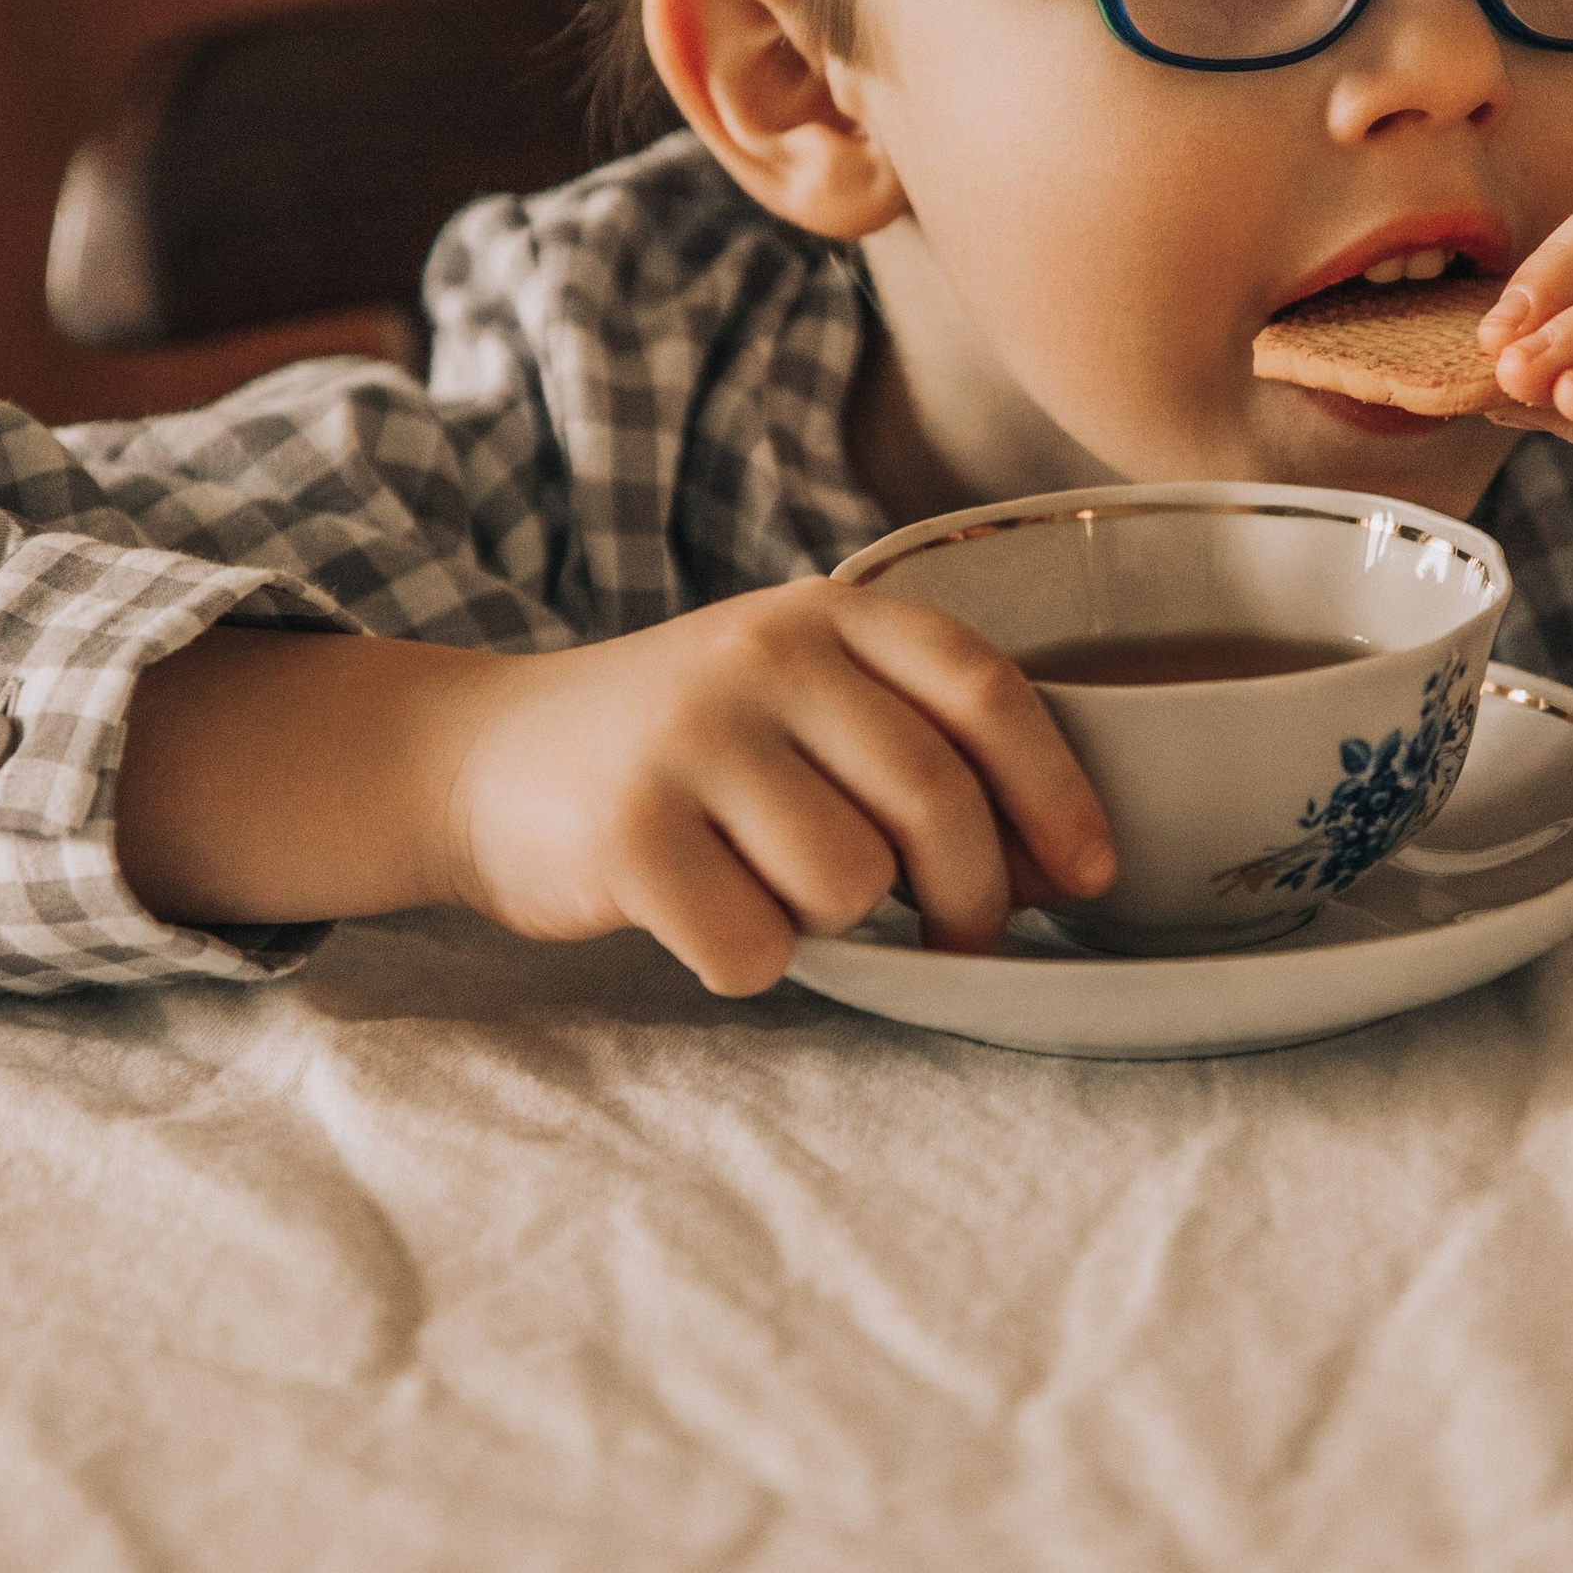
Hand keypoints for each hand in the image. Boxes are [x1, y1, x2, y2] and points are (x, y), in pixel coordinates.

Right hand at [437, 585, 1115, 987]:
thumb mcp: (799, 697)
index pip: (984, 691)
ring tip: (772, 885)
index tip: (1091, 873)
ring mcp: (690, 736)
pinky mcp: (627, 828)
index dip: (1057, 790)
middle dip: (972, 896)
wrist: (482, 756)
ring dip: (832, 921)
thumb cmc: (683, 748)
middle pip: (935, 800)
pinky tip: (701, 915)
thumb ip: (915, 744)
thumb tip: (1058, 863)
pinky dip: (745, 959)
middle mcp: (763, 654)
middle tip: (961, 936)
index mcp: (827, 613)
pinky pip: (754, 944)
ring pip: (850, 884)